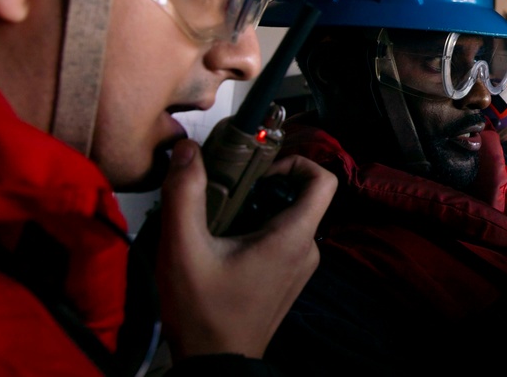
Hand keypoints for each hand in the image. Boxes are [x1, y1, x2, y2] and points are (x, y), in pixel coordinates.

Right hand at [156, 139, 337, 359]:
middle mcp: (306, 249)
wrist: (215, 365)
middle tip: (225, 194)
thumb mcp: (184, 249)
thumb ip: (184, 195)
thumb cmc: (204, 312)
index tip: (257, 172)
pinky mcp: (287, 277)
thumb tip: (188, 150)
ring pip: (287, 217)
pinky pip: (280, 238)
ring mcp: (300, 266)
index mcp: (294, 237)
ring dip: (256, 209)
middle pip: (300, 196)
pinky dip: (256, 230)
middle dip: (263, 186)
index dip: (294, 163)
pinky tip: (222, 244)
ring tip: (218, 220)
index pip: (323, 180)